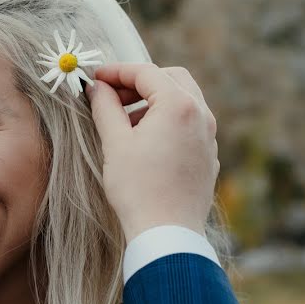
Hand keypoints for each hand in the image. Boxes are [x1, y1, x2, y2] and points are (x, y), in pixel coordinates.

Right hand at [86, 63, 218, 241]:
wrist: (167, 232)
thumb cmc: (138, 188)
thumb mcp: (115, 143)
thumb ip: (105, 108)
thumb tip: (97, 88)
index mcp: (178, 105)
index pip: (146, 73)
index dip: (117, 71)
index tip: (95, 78)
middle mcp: (201, 115)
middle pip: (172, 78)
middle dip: (141, 82)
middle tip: (113, 96)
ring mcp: (209, 137)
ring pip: (184, 101)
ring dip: (155, 102)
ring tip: (126, 122)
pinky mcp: (209, 156)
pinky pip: (190, 125)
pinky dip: (168, 121)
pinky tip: (146, 143)